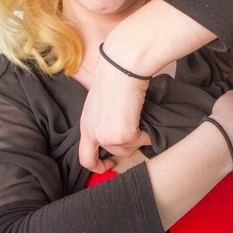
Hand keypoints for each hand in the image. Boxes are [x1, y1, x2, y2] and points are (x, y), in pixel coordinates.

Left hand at [79, 56, 150, 172]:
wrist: (122, 66)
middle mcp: (93, 134)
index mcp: (86, 126)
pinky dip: (146, 133)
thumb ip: (104, 120)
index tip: (111, 164)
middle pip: (115, 153)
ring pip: (130, 149)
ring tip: (137, 116)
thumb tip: (119, 131)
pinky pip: (141, 142)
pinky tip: (143, 116)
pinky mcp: (123, 135)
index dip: (99, 167)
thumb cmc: (114, 77)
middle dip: (129, 144)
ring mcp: (107, 136)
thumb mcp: (101, 103)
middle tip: (135, 127)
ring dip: (138, 137)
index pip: (86, 159)